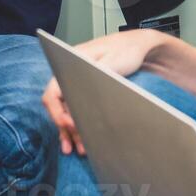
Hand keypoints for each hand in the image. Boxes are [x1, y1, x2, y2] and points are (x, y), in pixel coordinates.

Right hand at [40, 29, 165, 155]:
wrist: (141, 45)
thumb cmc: (127, 50)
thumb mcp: (112, 62)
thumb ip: (94, 77)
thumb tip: (78, 98)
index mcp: (70, 62)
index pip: (53, 93)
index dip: (57, 113)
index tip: (71, 126)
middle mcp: (70, 73)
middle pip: (59, 106)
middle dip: (65, 127)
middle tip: (75, 146)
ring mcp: (78, 82)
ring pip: (67, 111)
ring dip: (71, 131)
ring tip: (79, 150)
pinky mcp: (87, 90)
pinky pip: (78, 110)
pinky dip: (79, 125)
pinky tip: (81, 141)